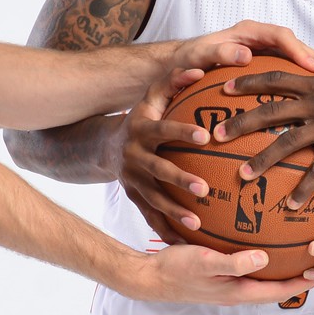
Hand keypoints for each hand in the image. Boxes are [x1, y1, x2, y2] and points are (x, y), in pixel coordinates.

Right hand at [117, 67, 214, 235]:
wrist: (107, 147)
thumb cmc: (142, 118)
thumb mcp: (151, 97)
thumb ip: (174, 80)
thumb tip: (200, 69)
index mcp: (142, 130)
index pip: (165, 130)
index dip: (183, 131)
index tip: (206, 136)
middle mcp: (135, 157)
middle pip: (159, 169)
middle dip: (180, 179)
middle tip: (205, 188)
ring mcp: (133, 181)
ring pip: (154, 199)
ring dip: (175, 212)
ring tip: (198, 224)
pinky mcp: (135, 199)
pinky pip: (151, 218)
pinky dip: (167, 232)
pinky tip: (187, 245)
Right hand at [127, 241, 313, 306]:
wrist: (149, 277)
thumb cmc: (175, 269)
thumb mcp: (205, 262)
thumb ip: (234, 262)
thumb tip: (264, 259)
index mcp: (237, 292)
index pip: (278, 291)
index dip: (301, 283)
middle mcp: (236, 291)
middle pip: (275, 287)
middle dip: (296, 277)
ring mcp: (227, 284)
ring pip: (262, 279)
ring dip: (280, 270)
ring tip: (297, 254)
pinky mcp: (219, 275)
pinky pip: (248, 270)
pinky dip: (261, 261)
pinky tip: (261, 244)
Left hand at [172, 20, 313, 76]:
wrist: (180, 62)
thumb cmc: (189, 58)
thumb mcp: (200, 54)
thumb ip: (220, 52)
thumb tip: (244, 57)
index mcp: (249, 32)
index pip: (280, 36)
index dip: (298, 51)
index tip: (310, 66)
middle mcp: (261, 41)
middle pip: (296, 47)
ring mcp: (265, 53)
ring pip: (297, 61)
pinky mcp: (266, 67)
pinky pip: (290, 74)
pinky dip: (304, 85)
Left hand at [215, 69, 313, 205]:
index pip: (275, 79)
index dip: (249, 83)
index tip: (226, 89)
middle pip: (269, 112)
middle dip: (240, 123)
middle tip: (216, 135)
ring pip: (286, 143)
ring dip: (262, 160)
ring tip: (243, 176)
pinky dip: (304, 189)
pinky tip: (292, 206)